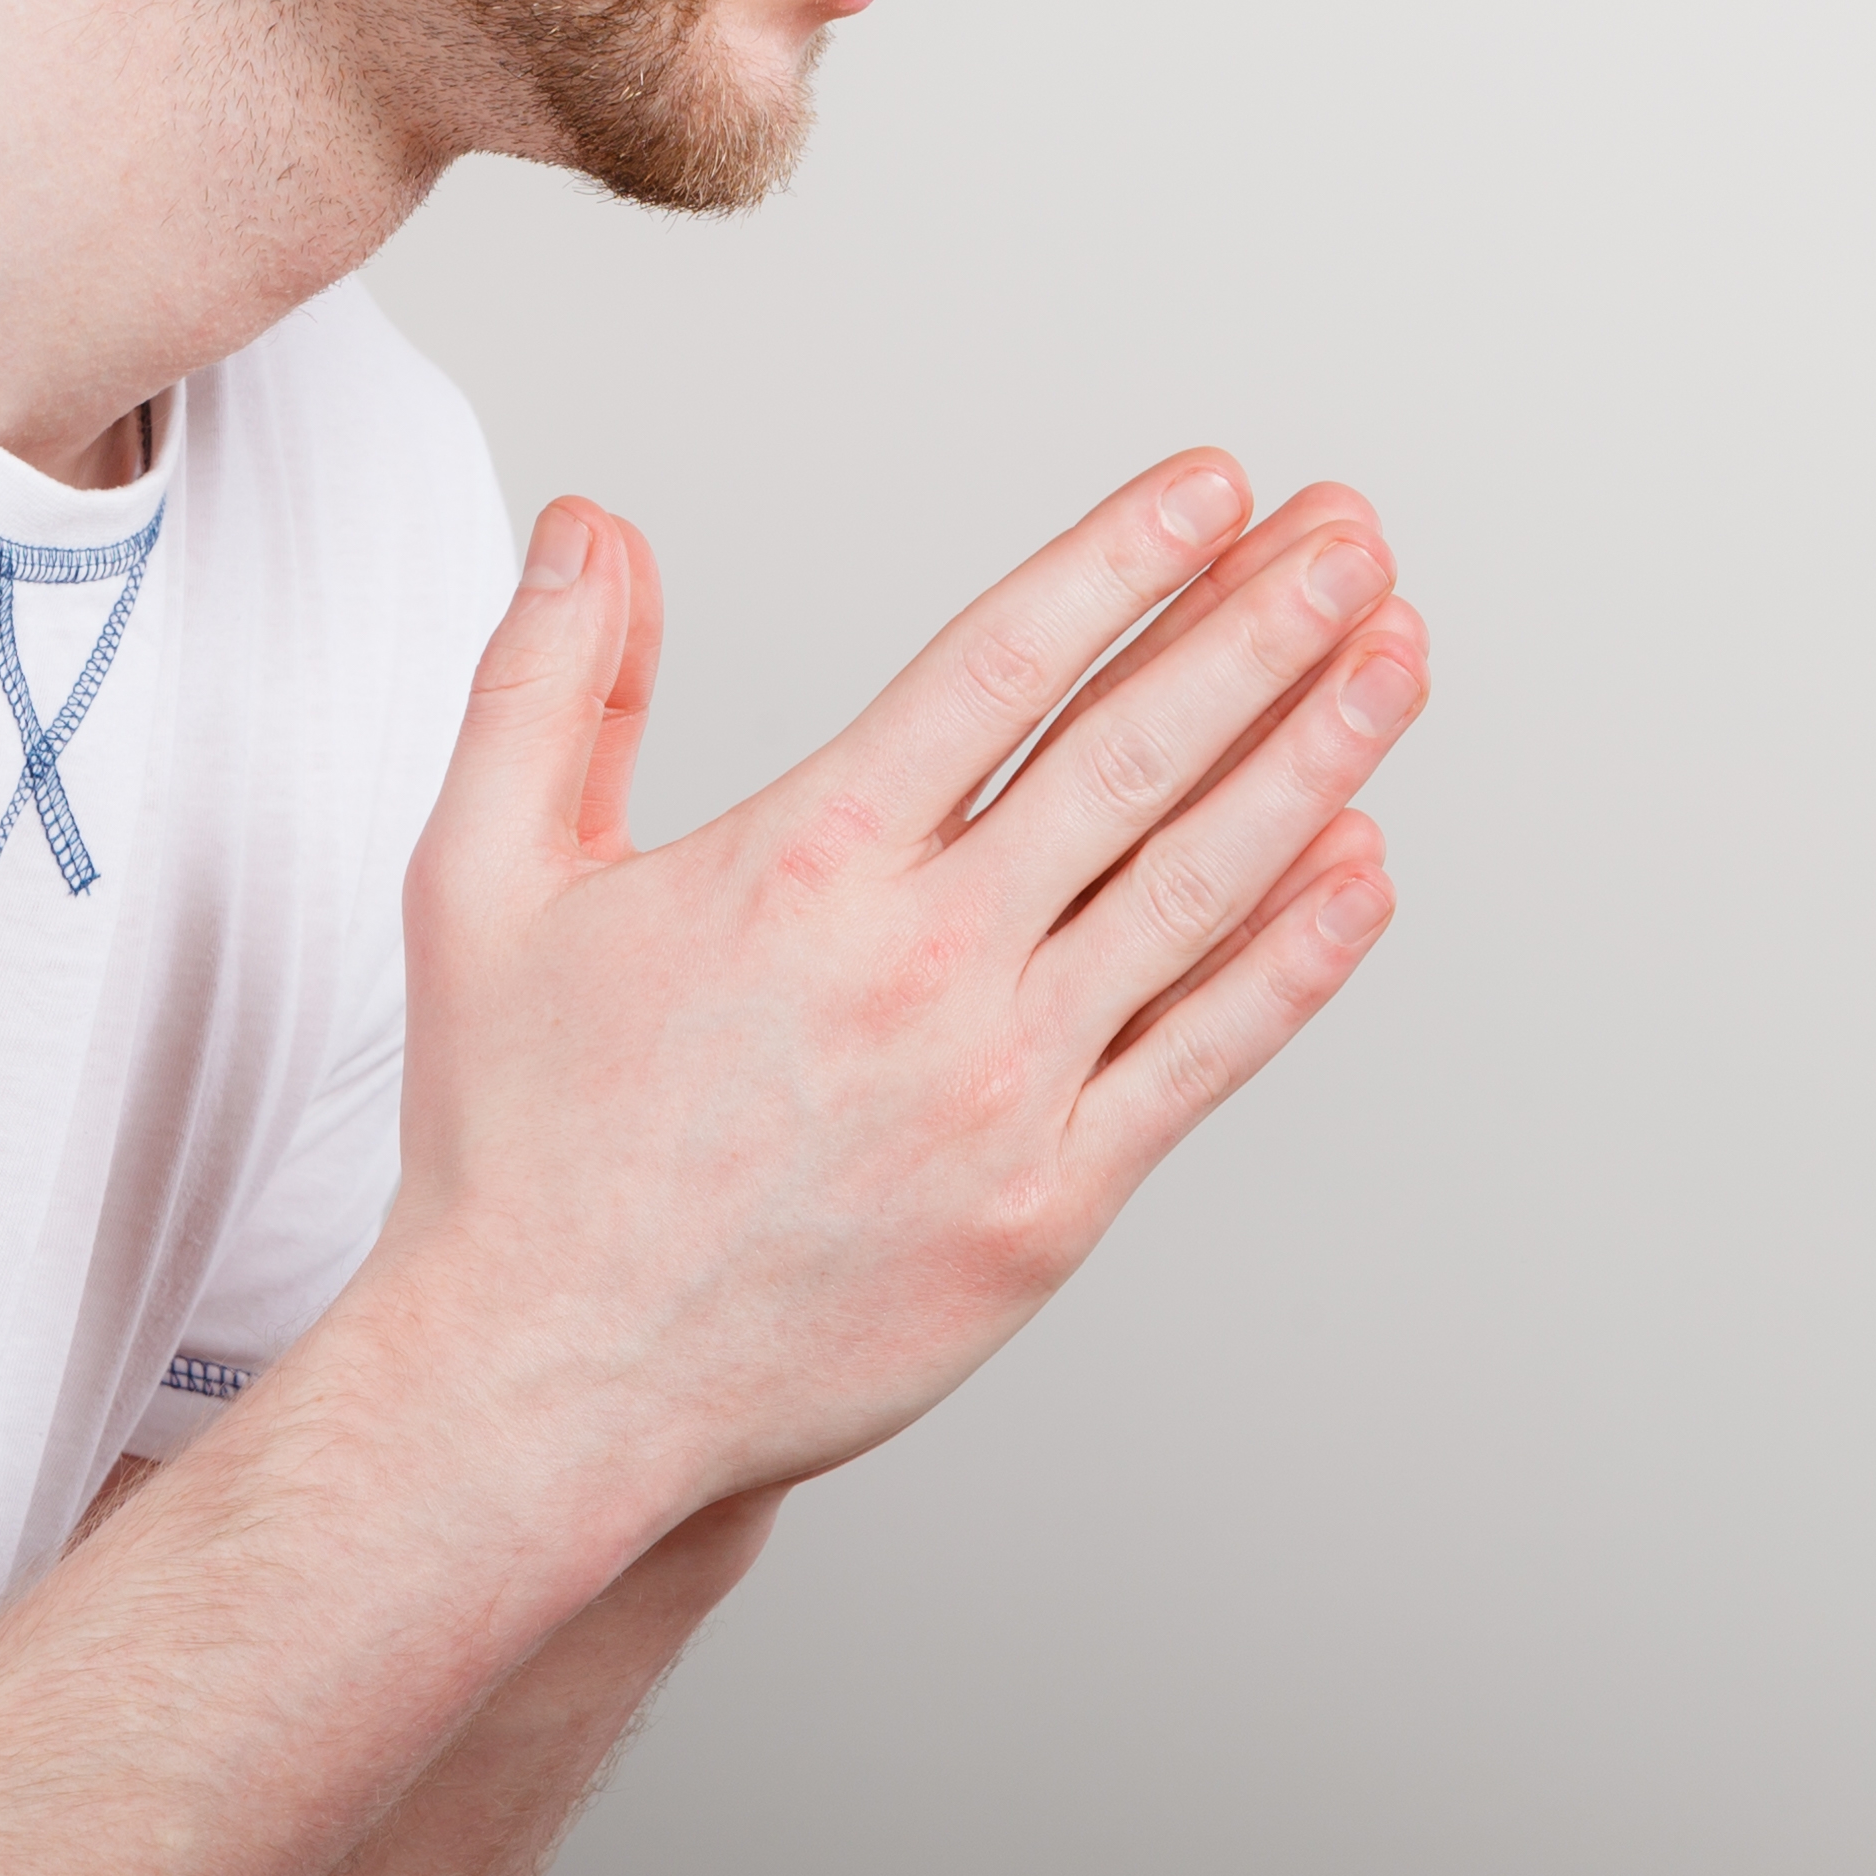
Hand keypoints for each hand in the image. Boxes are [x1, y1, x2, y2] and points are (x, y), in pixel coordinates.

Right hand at [357, 455, 1422, 1536]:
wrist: (546, 1385)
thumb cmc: (518, 1143)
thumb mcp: (481, 877)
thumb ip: (549, 682)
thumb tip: (597, 526)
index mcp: (804, 865)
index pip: (1002, 667)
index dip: (1123, 563)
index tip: (1216, 489)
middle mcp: (922, 964)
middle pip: (1131, 754)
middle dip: (1262, 628)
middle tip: (1354, 537)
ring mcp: (999, 1090)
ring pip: (1193, 890)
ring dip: (1313, 758)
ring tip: (1394, 656)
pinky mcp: (1046, 1209)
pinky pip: (1201, 1059)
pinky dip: (1293, 959)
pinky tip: (1362, 868)